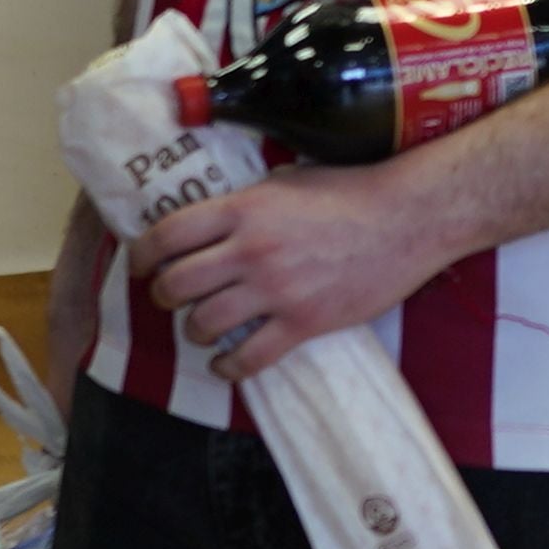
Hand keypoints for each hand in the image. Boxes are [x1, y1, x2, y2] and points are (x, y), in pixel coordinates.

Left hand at [135, 163, 454, 385]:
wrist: (407, 217)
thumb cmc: (350, 190)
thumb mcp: (285, 181)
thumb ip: (245, 203)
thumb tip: (212, 219)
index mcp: (242, 209)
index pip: (167, 235)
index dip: (142, 254)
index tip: (141, 264)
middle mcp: (250, 250)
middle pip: (175, 284)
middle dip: (164, 295)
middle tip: (172, 297)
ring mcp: (276, 290)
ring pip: (203, 324)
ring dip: (194, 330)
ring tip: (203, 328)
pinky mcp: (303, 323)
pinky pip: (249, 358)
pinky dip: (228, 367)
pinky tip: (226, 364)